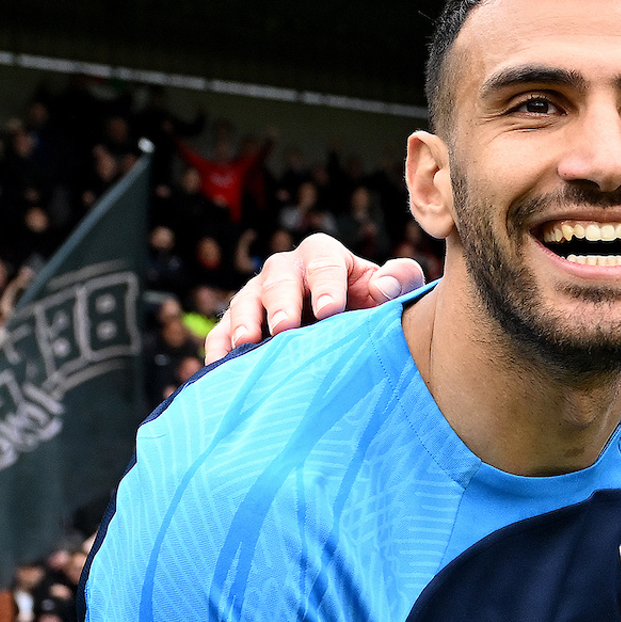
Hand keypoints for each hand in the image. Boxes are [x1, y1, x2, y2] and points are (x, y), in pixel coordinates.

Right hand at [205, 232, 422, 359]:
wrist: (348, 332)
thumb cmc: (373, 307)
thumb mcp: (395, 291)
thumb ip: (400, 280)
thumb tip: (382, 286)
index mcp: (325, 256)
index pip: (323, 260)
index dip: (326, 283)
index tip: (331, 310)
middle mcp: (287, 270)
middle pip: (277, 275)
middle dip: (282, 301)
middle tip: (286, 328)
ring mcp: (258, 295)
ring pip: (244, 299)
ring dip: (245, 320)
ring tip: (249, 343)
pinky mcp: (240, 323)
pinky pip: (222, 331)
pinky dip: (220, 346)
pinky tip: (221, 365)